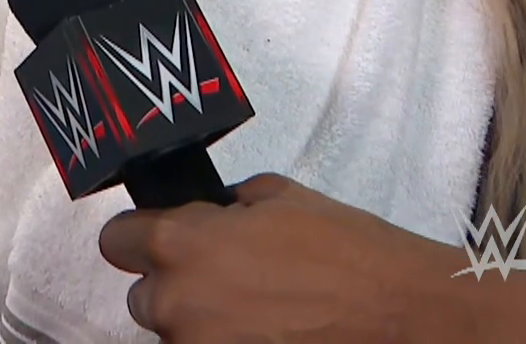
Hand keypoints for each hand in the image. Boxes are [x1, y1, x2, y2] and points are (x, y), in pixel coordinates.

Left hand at [96, 173, 525, 343]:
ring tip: (261, 312)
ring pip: (176, 333)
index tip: (161, 240)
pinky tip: (271, 333)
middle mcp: (177, 302)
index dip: (140, 237)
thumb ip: (225, 206)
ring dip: (203, 322)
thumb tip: (208, 213)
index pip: (115, 240)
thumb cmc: (351, 252)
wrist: (409, 317)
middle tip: (230, 280)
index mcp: (181, 244)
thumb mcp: (281, 196)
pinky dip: (230, 343)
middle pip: (145, 295)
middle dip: (178, 285)